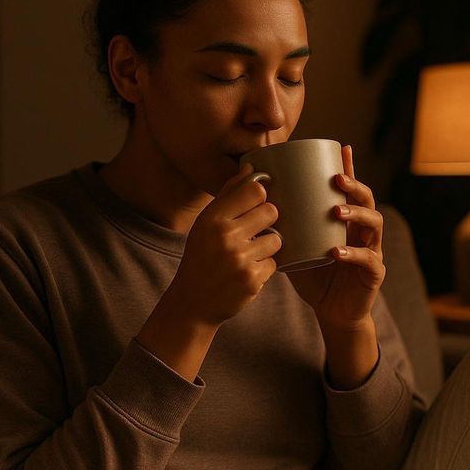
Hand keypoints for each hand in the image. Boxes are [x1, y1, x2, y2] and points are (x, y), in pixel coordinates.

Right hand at [163, 162, 282, 327]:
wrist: (193, 302)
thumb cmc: (202, 256)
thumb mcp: (206, 223)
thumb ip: (229, 194)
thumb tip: (252, 167)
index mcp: (213, 218)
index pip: (254, 190)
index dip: (260, 196)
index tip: (255, 204)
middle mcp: (226, 236)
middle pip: (271, 211)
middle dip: (268, 220)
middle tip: (255, 230)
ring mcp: (240, 259)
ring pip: (276, 239)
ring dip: (267, 246)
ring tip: (249, 254)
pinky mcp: (252, 280)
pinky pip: (274, 263)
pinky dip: (264, 267)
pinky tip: (246, 272)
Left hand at [287, 144, 384, 331]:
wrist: (332, 312)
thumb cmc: (315, 277)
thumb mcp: (298, 246)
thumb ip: (287, 227)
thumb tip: (255, 206)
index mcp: (348, 222)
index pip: (351, 190)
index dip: (350, 169)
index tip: (343, 149)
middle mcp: (364, 231)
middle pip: (368, 200)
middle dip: (354, 186)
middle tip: (336, 179)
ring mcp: (373, 250)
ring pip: (374, 224)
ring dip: (356, 214)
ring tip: (337, 211)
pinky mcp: (374, 273)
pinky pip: (368, 259)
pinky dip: (353, 253)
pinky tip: (337, 251)